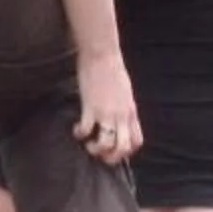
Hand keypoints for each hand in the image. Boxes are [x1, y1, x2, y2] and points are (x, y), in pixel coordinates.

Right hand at [74, 49, 141, 164]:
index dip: (127, 151)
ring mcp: (106, 113)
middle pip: (123, 148)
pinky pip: (86, 130)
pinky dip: (80, 134)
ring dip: (95, 150)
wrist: (102, 54)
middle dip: (111, 157)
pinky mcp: (90, 107)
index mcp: (130, 112)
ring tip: (88, 144)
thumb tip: (119, 115)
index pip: (136, 141)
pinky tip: (76, 130)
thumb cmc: (112, 68)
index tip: (115, 148)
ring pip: (106, 144)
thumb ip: (123, 106)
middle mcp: (121, 116)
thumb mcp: (125, 91)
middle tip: (100, 153)